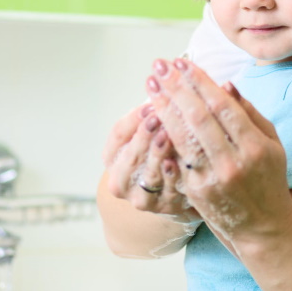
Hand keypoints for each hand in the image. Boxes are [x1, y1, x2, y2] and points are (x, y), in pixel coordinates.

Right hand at [101, 100, 200, 224]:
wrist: (174, 193)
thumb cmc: (163, 151)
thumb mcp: (152, 132)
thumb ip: (154, 113)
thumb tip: (164, 83)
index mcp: (114, 157)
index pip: (118, 135)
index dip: (133, 119)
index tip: (149, 102)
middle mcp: (121, 180)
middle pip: (129, 155)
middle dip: (143, 134)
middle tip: (157, 115)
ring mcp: (141, 197)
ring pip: (146, 174)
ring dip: (157, 152)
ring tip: (168, 134)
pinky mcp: (163, 207)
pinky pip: (166, 191)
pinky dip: (171, 176)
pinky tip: (177, 161)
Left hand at [146, 58, 291, 246]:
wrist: (262, 225)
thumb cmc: (269, 177)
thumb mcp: (271, 142)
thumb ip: (249, 112)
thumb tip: (225, 84)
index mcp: (255, 146)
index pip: (222, 105)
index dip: (200, 81)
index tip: (182, 62)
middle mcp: (233, 161)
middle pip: (198, 117)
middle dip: (177, 88)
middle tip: (160, 66)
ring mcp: (212, 178)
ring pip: (182, 136)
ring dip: (163, 107)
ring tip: (151, 85)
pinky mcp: (196, 191)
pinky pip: (176, 156)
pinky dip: (164, 134)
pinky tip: (153, 116)